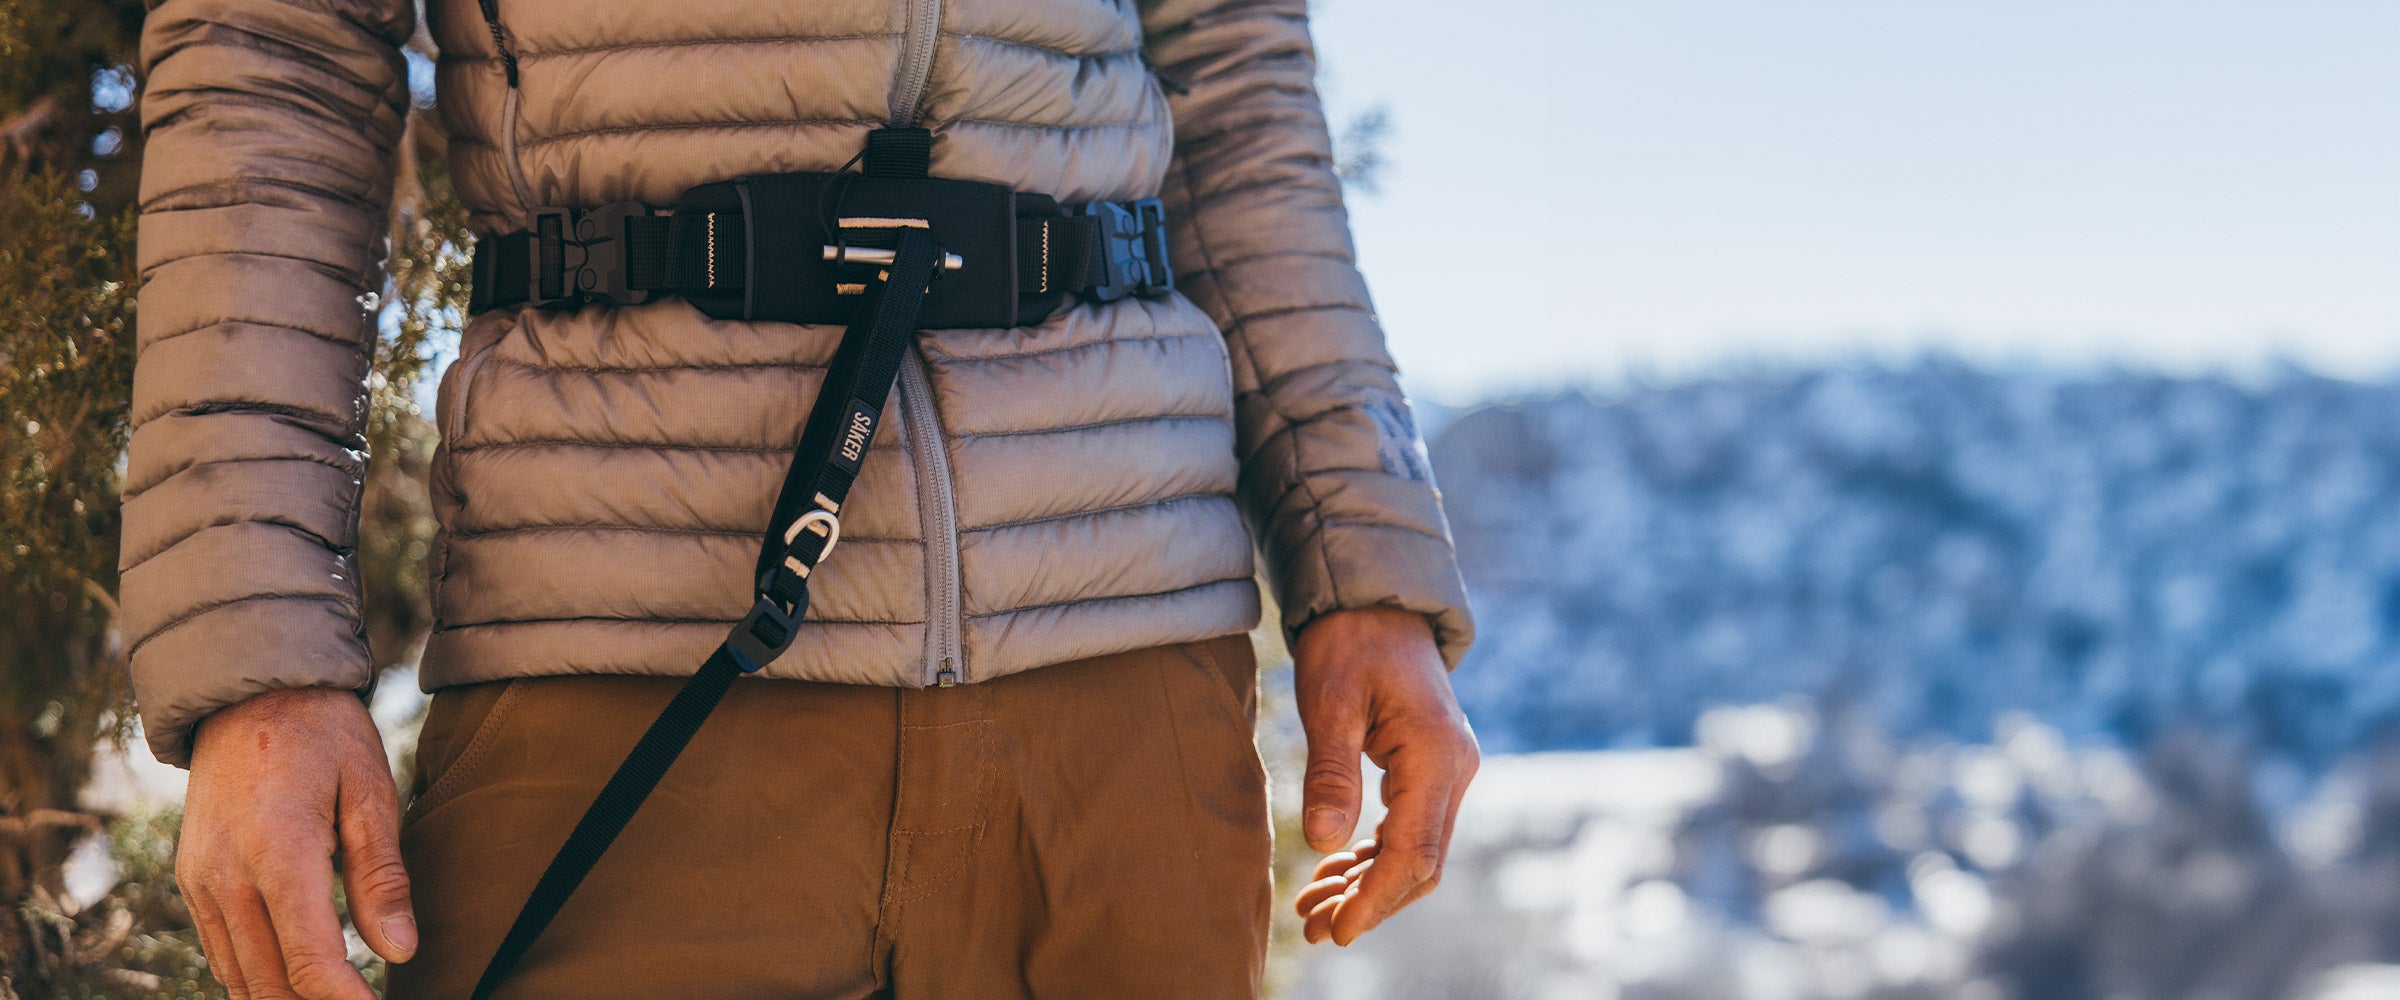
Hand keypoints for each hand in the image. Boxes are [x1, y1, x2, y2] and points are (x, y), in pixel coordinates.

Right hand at [178, 686, 415, 998]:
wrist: (248, 692)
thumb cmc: (324, 735)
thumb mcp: (371, 791)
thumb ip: (382, 876)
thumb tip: (400, 951)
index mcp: (279, 851)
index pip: (311, 960)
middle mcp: (227, 875)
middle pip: (271, 983)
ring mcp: (200, 880)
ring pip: (239, 977)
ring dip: (285, 999)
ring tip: (336, 997)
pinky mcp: (191, 879)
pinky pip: (221, 951)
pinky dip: (256, 977)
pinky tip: (295, 979)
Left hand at [1289, 606, 1477, 944]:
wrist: (1373, 598)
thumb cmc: (1348, 640)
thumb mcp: (1329, 700)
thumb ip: (1331, 771)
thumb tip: (1326, 843)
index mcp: (1436, 756)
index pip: (1414, 852)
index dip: (1375, 898)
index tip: (1335, 931)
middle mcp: (1454, 769)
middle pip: (1420, 864)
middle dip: (1369, 902)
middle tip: (1313, 928)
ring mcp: (1447, 771)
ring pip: (1415, 853)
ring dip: (1367, 885)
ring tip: (1311, 909)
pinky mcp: (1428, 769)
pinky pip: (1407, 829)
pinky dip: (1371, 857)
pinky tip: (1331, 872)